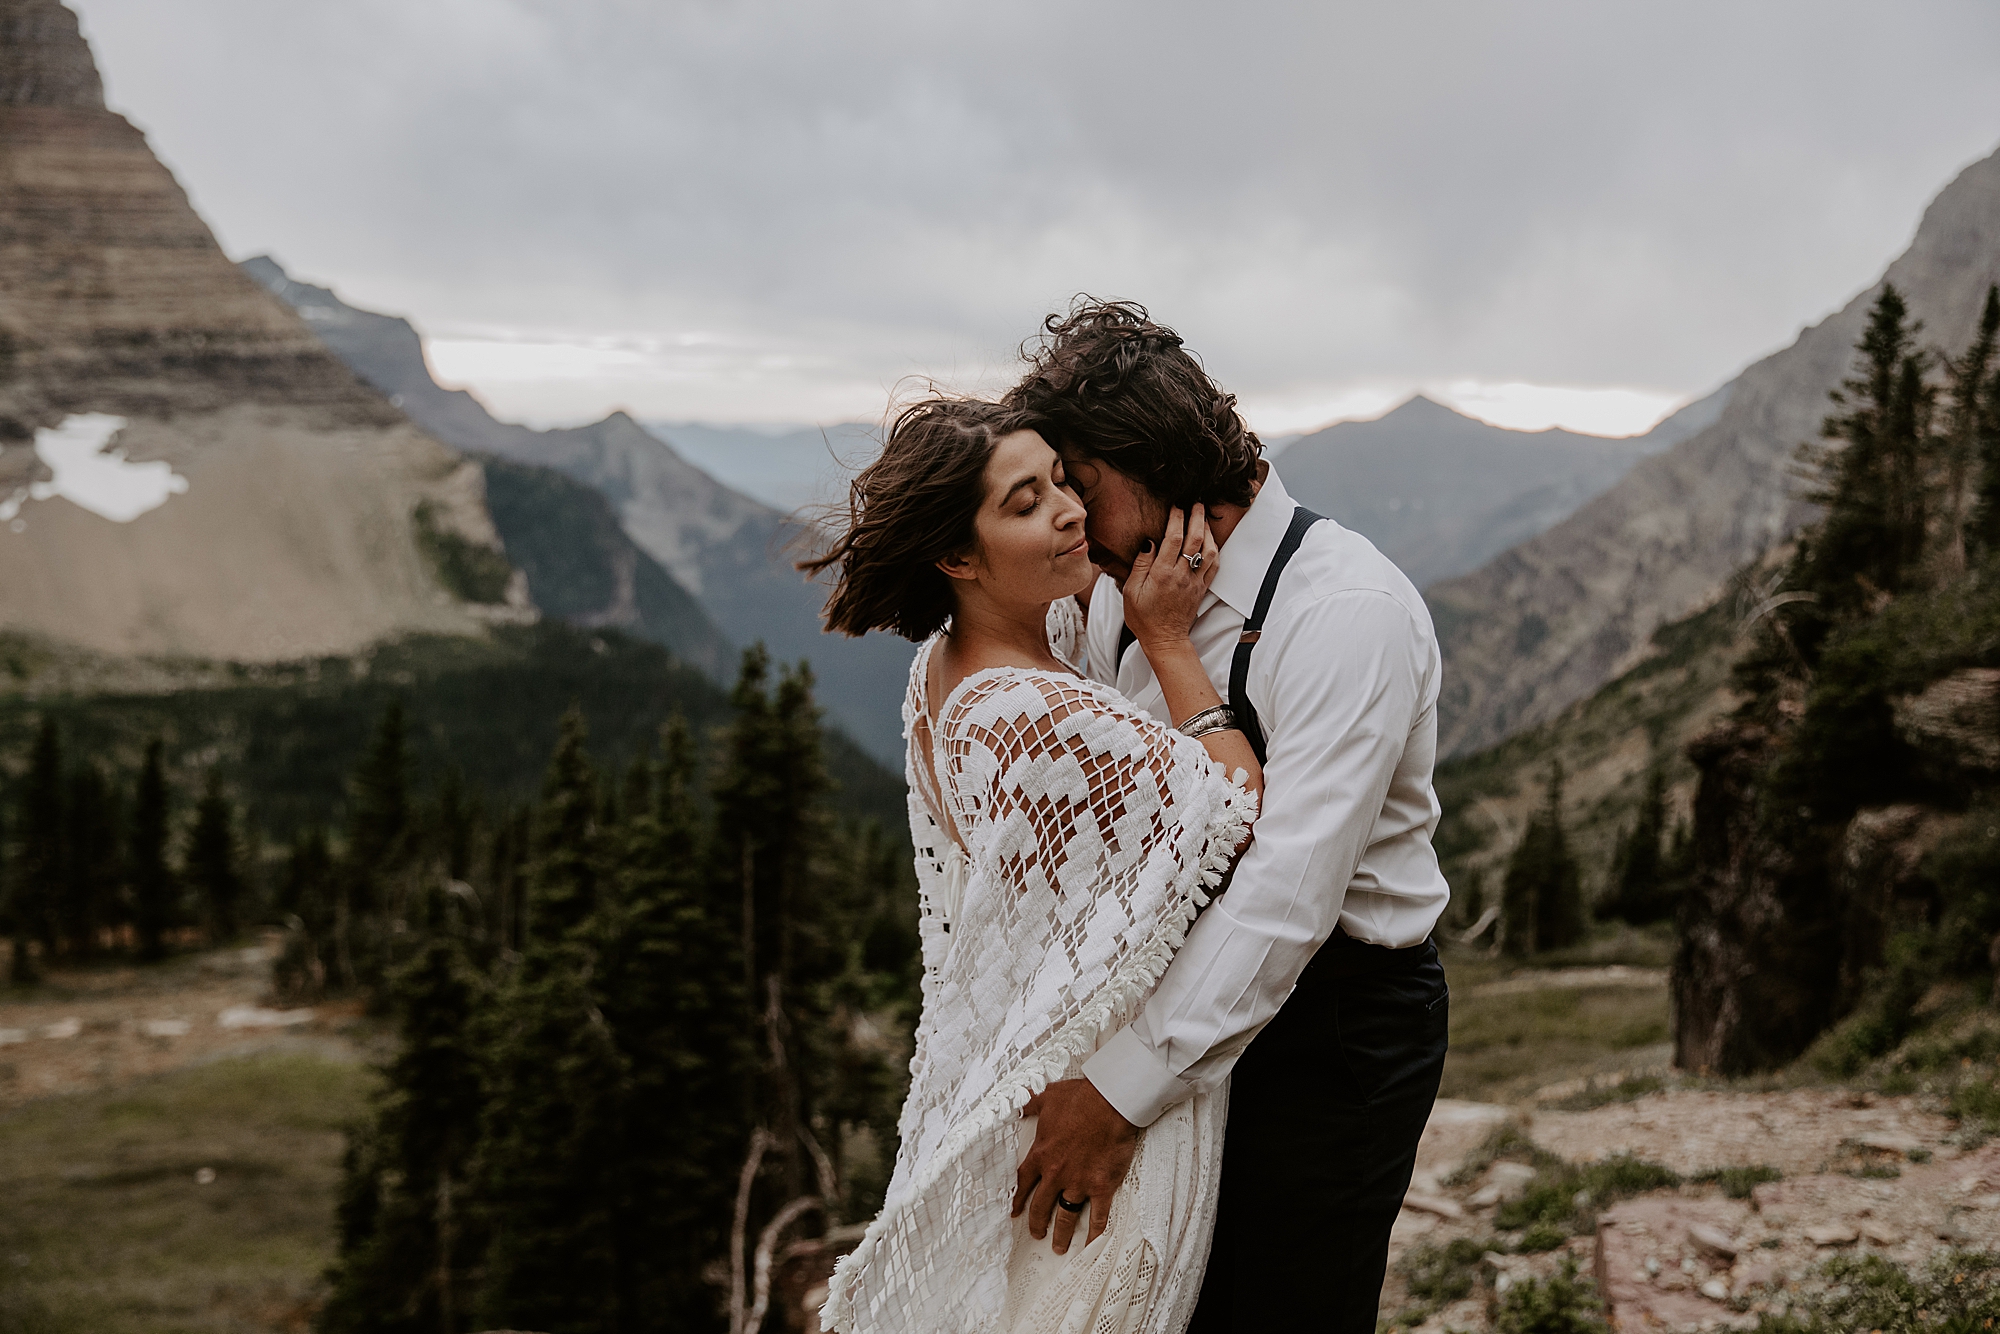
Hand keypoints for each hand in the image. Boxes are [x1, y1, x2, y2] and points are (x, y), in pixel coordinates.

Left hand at [1011, 1078, 1137, 1253]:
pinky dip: (1096, 1232)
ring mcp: (1078, 1183)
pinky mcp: (1101, 1186)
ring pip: (1065, 1216)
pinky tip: (1092, 1244)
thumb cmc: (1080, 1098)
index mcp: (1041, 1154)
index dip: (1017, 1200)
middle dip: (1037, 1223)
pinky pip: (1098, 1216)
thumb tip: (1021, 1101)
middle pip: (1041, 1206)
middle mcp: (1056, 1174)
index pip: (1023, 1183)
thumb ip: (1031, 1104)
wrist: (1109, 1103)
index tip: (1014, 1212)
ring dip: (1061, 1234)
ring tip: (1059, 1247)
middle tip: (1036, 1234)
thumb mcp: (1048, 1097)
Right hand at [1122, 505, 1219, 651]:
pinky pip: (1214, 565)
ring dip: (1208, 531)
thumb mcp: (1131, 591)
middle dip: (1197, 517)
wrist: (1165, 639)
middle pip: (1194, 539)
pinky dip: (1214, 549)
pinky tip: (1210, 541)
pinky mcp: (1202, 588)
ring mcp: (1194, 582)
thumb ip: (1140, 565)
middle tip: (1197, 502)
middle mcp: (1181, 575)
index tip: (1176, 505)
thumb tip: (1148, 542)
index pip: (1173, 538)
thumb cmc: (1143, 617)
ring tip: (1204, 517)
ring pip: (1208, 551)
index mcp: (1162, 574)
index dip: (1176, 518)